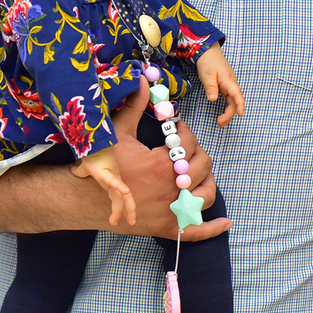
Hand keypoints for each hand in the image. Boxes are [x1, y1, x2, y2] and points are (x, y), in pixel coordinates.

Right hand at [72, 148, 136, 226]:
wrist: (91, 145)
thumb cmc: (90, 155)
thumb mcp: (84, 168)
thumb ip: (80, 172)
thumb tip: (73, 171)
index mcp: (111, 182)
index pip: (118, 197)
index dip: (121, 208)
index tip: (120, 219)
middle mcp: (114, 181)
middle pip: (123, 199)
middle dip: (128, 211)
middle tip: (131, 222)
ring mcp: (113, 177)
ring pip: (123, 195)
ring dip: (127, 207)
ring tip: (129, 219)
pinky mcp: (107, 173)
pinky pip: (114, 182)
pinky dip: (120, 188)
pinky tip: (126, 192)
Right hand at [109, 79, 227, 240]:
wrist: (87, 198)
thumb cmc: (103, 164)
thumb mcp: (118, 132)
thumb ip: (135, 106)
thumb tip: (143, 81)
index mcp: (162, 164)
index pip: (189, 143)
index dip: (186, 132)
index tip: (178, 129)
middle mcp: (172, 188)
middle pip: (202, 167)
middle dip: (197, 154)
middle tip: (186, 149)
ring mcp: (172, 211)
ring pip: (205, 195)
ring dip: (207, 182)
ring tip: (200, 174)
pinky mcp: (167, 228)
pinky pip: (196, 231)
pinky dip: (213, 228)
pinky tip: (225, 222)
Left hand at [197, 44, 245, 126]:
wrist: (208, 51)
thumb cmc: (208, 62)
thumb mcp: (207, 75)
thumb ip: (211, 87)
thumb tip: (213, 99)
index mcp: (229, 81)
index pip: (237, 94)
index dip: (240, 105)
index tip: (241, 114)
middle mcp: (231, 84)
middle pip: (235, 101)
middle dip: (229, 113)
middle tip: (220, 123)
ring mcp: (229, 85)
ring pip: (232, 100)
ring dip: (228, 111)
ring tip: (220, 121)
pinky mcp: (225, 86)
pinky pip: (229, 98)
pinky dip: (227, 106)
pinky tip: (222, 112)